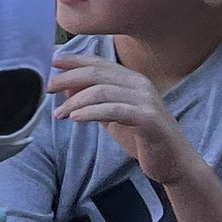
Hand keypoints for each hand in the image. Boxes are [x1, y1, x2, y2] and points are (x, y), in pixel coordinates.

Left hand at [49, 53, 199, 189]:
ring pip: (103, 91)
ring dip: (75, 101)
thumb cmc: (141, 138)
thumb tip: (66, 87)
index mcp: (132, 80)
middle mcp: (140, 85)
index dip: (75, 60)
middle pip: (98, 73)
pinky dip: (92, 112)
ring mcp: (146, 100)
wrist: (174, 162)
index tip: (53, 62)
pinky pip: (115, 110)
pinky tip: (75, 118)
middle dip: (68, 78)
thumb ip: (93, 101)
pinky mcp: (148, 119)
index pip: (100, 63)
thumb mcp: (112, 116)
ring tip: (58, 114)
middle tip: (48, 88)